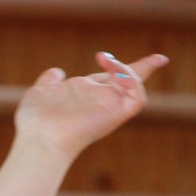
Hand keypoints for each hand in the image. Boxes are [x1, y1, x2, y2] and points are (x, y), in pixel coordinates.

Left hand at [15, 52, 169, 160]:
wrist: (39, 138)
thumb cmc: (35, 121)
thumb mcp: (40, 93)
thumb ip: (50, 81)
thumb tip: (58, 72)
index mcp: (86, 95)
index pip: (108, 78)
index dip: (121, 66)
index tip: (124, 56)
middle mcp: (100, 102)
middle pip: (128, 82)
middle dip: (144, 67)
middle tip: (159, 58)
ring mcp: (109, 108)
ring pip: (134, 86)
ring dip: (127, 68)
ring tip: (103, 58)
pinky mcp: (115, 116)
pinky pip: (137, 98)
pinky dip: (133, 81)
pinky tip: (116, 73)